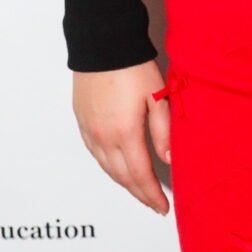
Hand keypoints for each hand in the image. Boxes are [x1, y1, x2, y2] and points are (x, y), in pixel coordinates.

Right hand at [71, 62, 171, 214]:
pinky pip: (95, 154)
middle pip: (122, 177)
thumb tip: (169, 160)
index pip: (140, 175)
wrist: (102, 43)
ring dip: (123, 183)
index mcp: (124, 133)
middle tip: (154, 203)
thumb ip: (164, 131)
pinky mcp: (82, 121)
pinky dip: (109, 166)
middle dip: (139, 194)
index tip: (163, 207)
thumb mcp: (157, 96)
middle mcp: (103, 137)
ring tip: (139, 189)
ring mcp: (90, 130)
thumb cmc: (132, 67)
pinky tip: (117, 167)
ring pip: (107, 168)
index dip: (152, 195)